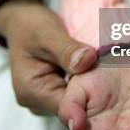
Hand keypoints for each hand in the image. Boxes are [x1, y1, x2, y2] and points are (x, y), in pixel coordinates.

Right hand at [0, 0, 97, 114]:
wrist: (22, 23)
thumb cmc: (31, 26)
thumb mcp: (48, 34)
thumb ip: (67, 50)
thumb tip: (88, 61)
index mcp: (31, 92)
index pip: (67, 107)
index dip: (88, 94)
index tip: (105, 75)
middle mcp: (37, 102)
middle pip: (72, 105)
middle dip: (90, 89)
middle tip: (107, 67)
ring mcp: (45, 99)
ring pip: (75, 98)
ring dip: (87, 83)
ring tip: (101, 66)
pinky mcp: (54, 91)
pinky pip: (73, 90)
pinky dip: (82, 79)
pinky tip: (91, 67)